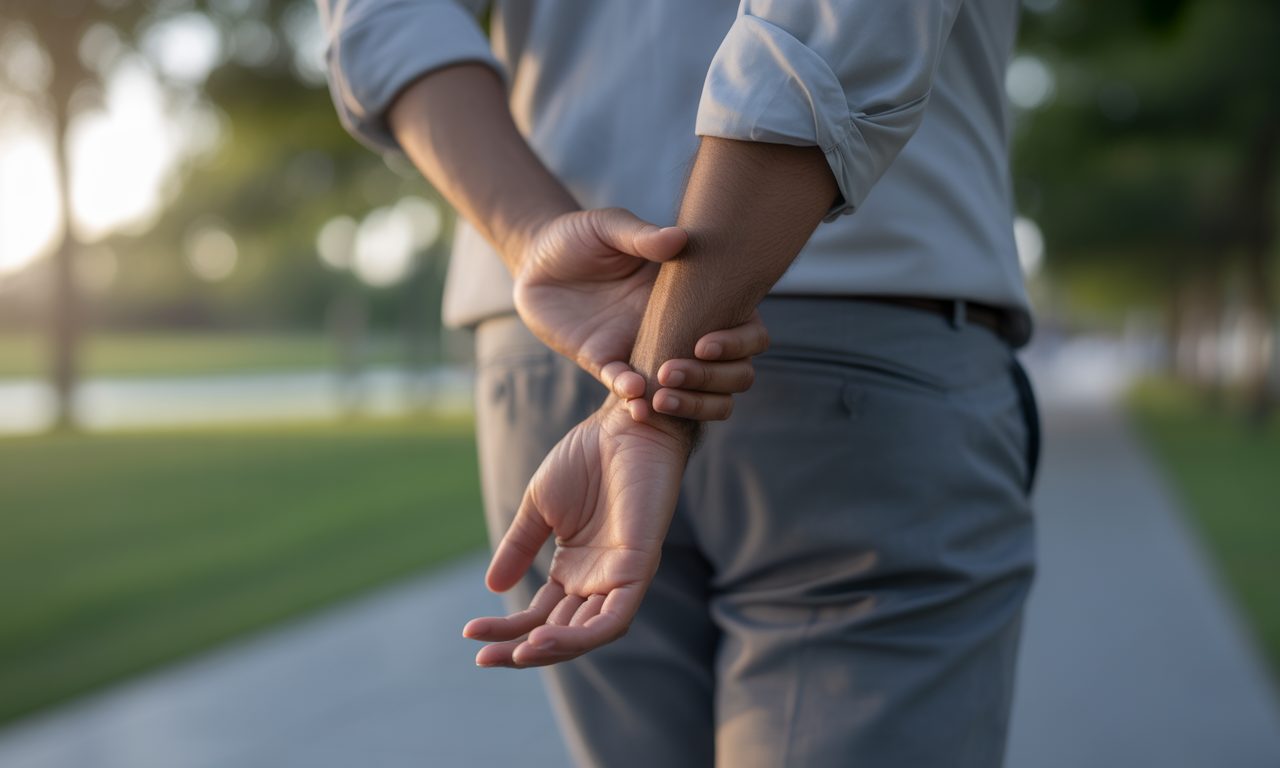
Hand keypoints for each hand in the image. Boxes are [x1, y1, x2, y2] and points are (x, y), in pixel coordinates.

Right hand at [463, 399, 689, 666]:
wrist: (624, 423)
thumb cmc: (588, 458)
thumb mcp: (540, 506)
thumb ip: (519, 546)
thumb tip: (493, 589)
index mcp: (574, 568)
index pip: (538, 615)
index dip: (505, 630)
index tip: (469, 634)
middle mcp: (597, 579)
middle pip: (559, 633)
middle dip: (521, 650)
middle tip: (485, 659)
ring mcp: (619, 575)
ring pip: (588, 635)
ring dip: (553, 651)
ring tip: (517, 653)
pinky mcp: (640, 567)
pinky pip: (614, 619)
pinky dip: (583, 636)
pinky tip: (546, 638)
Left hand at [514, 209, 767, 418]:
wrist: (534, 259)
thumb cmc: (580, 236)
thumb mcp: (608, 226)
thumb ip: (641, 236)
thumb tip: (679, 239)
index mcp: (691, 293)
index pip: (742, 325)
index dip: (738, 341)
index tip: (707, 344)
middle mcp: (676, 325)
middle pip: (726, 368)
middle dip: (712, 379)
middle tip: (676, 371)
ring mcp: (642, 346)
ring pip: (685, 389)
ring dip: (680, 399)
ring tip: (657, 396)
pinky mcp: (606, 360)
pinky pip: (626, 387)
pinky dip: (631, 394)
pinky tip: (629, 394)